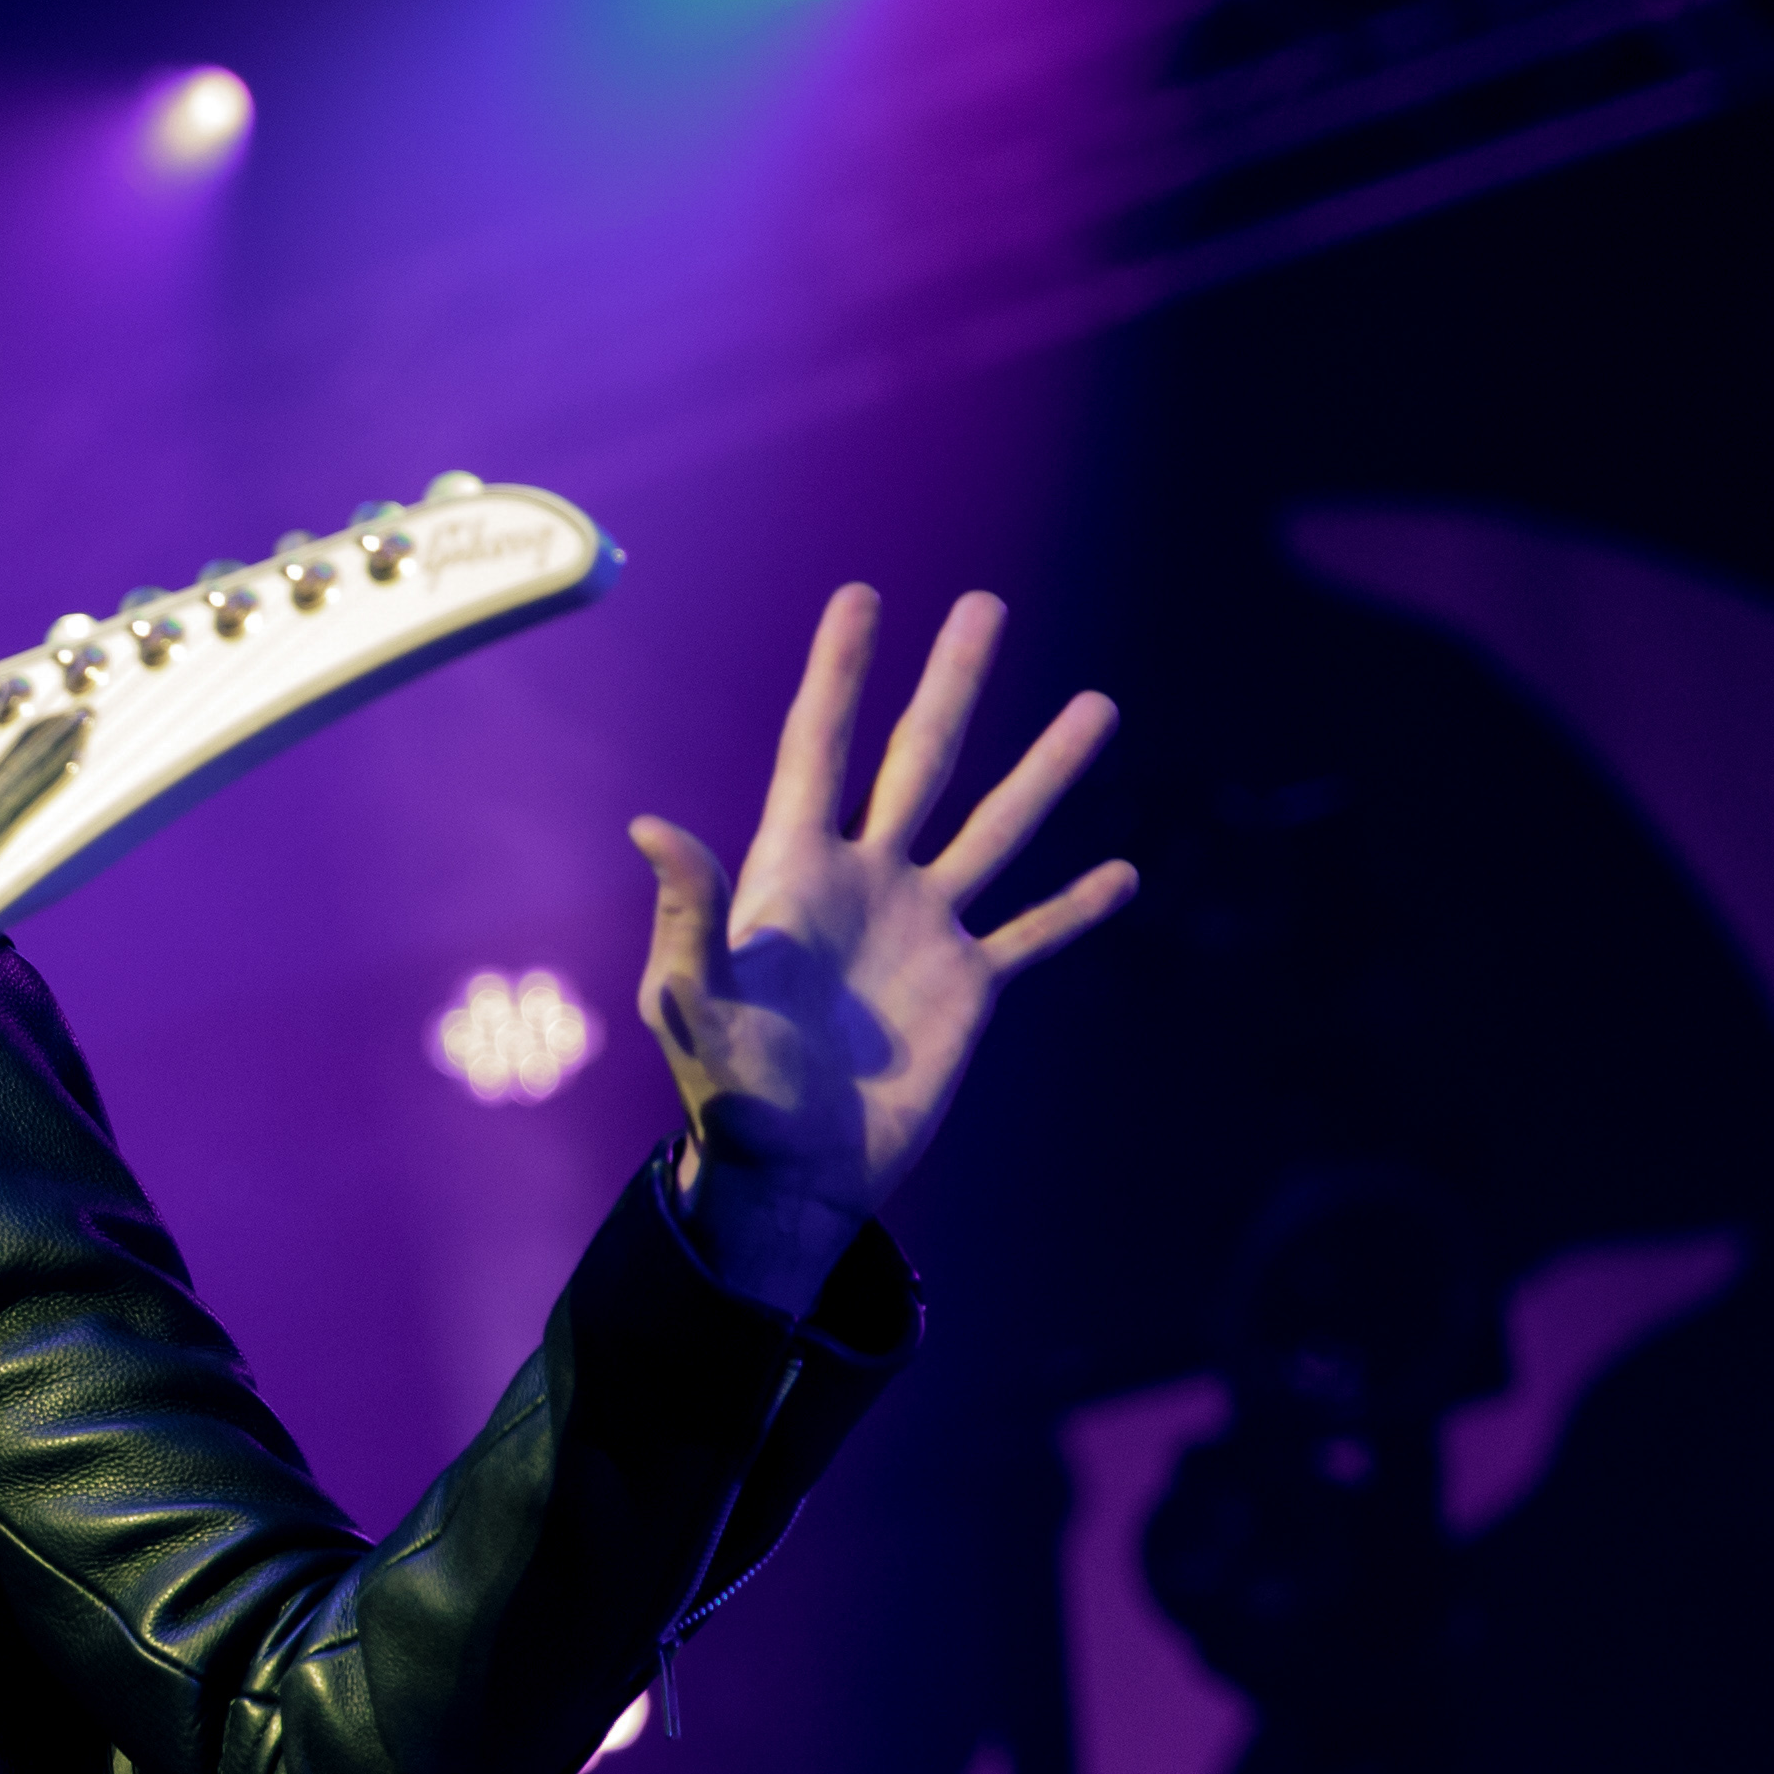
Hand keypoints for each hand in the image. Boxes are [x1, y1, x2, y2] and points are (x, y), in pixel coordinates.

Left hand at [630, 587, 1135, 1312]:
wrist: (789, 1178)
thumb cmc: (725, 1093)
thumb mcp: (694, 1001)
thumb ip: (688, 913)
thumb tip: (650, 826)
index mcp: (794, 874)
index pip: (820, 749)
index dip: (839, 674)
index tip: (861, 596)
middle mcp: (867, 884)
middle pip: (920, 760)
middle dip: (951, 683)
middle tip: (985, 604)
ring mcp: (923, 931)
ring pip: (996, 829)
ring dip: (1047, 770)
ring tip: (1097, 704)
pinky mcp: (969, 990)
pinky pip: (1032, 935)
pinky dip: (1076, 907)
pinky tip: (1124, 873)